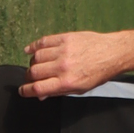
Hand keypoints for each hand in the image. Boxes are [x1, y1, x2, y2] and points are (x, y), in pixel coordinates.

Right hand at [19, 29, 133, 99]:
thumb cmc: (96, 74)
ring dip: (32, 62)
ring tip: (35, 65)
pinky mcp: (65, 38)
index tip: (22, 91)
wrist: (110, 53)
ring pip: (37, 56)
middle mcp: (63, 67)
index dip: (26, 91)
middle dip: (28, 77)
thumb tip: (40, 95)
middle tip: (30, 78)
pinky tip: (29, 51)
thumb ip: (58, 91)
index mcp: (66, 82)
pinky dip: (33, 46)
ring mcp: (63, 50)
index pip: (38, 88)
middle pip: (34, 72)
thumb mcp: (78, 89)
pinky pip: (44, 41)